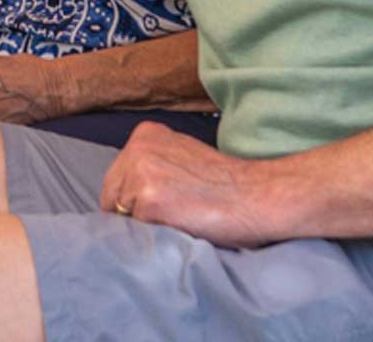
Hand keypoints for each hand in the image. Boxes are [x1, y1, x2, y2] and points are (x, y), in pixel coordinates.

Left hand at [99, 121, 287, 246]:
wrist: (259, 195)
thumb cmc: (226, 183)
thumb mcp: (180, 157)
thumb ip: (151, 166)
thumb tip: (123, 197)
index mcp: (144, 135)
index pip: (117, 178)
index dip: (133, 200)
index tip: (160, 207)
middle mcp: (136, 149)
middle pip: (113, 196)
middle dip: (134, 213)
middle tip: (171, 218)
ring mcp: (140, 175)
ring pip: (124, 216)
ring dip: (146, 226)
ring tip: (180, 220)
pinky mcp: (149, 203)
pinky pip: (138, 232)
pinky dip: (156, 237)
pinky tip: (182, 227)